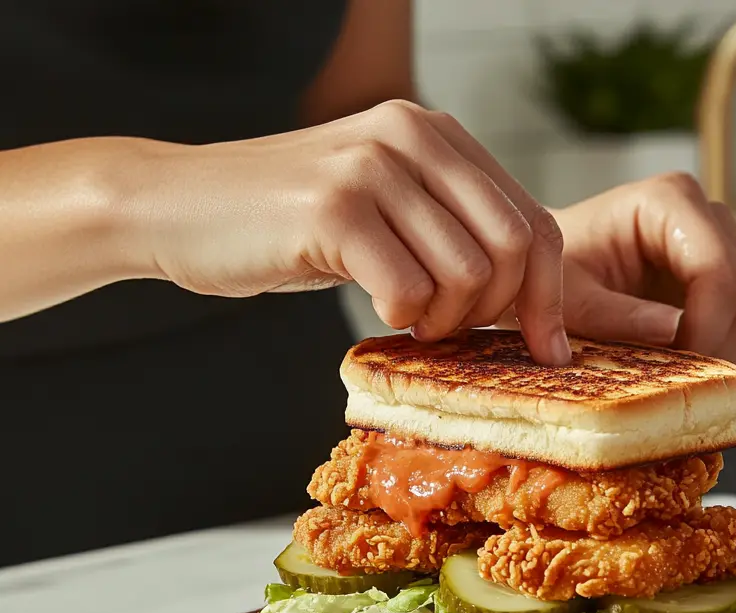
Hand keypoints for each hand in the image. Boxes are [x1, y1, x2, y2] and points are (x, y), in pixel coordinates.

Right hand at [129, 101, 569, 363]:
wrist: (180, 206)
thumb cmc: (292, 226)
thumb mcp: (387, 212)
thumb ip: (453, 232)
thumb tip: (536, 305)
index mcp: (436, 134)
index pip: (534, 222)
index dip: (552, 297)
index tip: (547, 350)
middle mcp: (412, 134)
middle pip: (514, 249)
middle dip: (498, 313)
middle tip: (451, 330)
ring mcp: (372, 166)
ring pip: (467, 275)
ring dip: (445, 321)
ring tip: (409, 318)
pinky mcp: (333, 208)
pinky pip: (409, 292)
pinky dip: (403, 319)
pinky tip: (379, 312)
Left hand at [550, 173, 735, 404]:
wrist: (550, 280)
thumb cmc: (554, 277)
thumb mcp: (566, 297)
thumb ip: (615, 315)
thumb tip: (676, 331)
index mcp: (671, 203)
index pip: (718, 269)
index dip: (704, 330)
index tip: (673, 373)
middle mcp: (713, 226)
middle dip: (714, 359)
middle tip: (667, 392)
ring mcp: (733, 264)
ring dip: (729, 375)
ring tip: (678, 394)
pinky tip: (698, 390)